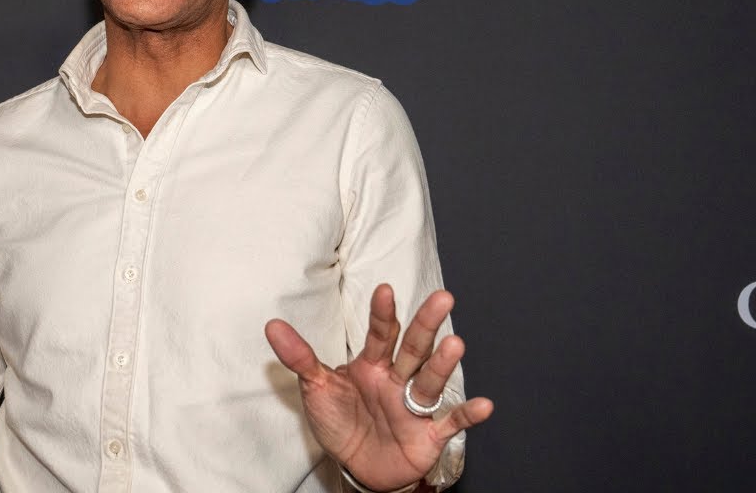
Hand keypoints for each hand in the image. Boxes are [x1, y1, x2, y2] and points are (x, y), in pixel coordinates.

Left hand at [265, 284, 493, 490]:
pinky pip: (450, 423)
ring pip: (430, 380)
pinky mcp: (428, 435)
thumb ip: (299, 357)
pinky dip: (467, 415)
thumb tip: (272, 325)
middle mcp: (397, 380)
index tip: (384, 290)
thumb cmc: (340, 421)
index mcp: (372, 365)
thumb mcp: (316, 387)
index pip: (379, 335)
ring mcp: (414, 406)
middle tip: (443, 298)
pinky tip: (485, 405)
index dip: (382, 314)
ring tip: (455, 344)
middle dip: (426, 325)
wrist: (357, 466)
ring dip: (443, 364)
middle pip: (413, 348)